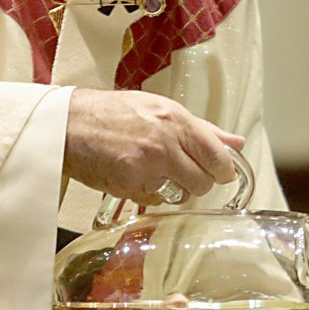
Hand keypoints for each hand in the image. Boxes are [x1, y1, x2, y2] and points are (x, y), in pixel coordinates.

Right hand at [64, 88, 244, 204]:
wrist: (71, 124)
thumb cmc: (116, 113)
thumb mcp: (164, 109)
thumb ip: (204, 129)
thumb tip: (236, 142)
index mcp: (176, 120)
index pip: (217, 156)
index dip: (225, 170)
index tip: (224, 173)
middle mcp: (165, 144)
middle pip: (204, 180)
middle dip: (201, 181)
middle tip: (189, 172)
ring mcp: (147, 167)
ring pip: (183, 194)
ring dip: (179, 188)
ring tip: (162, 172)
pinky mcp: (130, 185)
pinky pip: (157, 200)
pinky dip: (154, 193)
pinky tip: (141, 176)